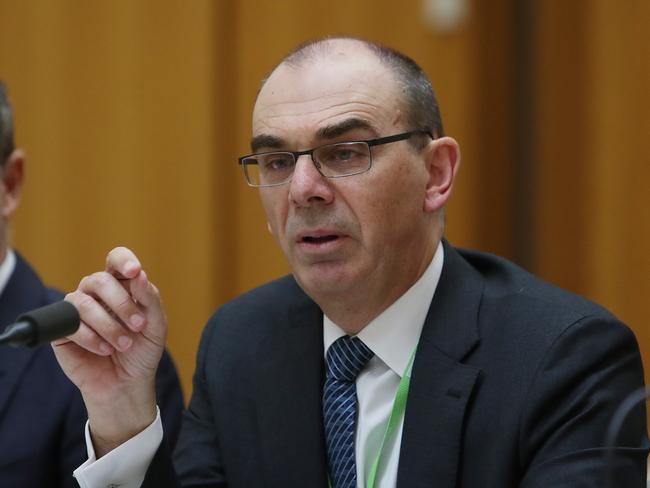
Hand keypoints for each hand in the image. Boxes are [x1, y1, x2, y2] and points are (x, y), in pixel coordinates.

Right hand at [52, 247, 166, 456]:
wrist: (127, 383)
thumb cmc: (142, 350)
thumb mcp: (155, 325)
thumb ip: (149, 298)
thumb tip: (139, 275)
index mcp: (121, 285)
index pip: (116, 259)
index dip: (123, 260)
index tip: (135, 272)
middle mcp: (96, 292)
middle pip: (100, 280)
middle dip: (122, 304)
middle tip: (138, 326)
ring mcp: (77, 310)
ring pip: (84, 303)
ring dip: (109, 326)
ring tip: (124, 344)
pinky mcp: (62, 330)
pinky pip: (70, 324)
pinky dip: (91, 338)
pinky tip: (105, 350)